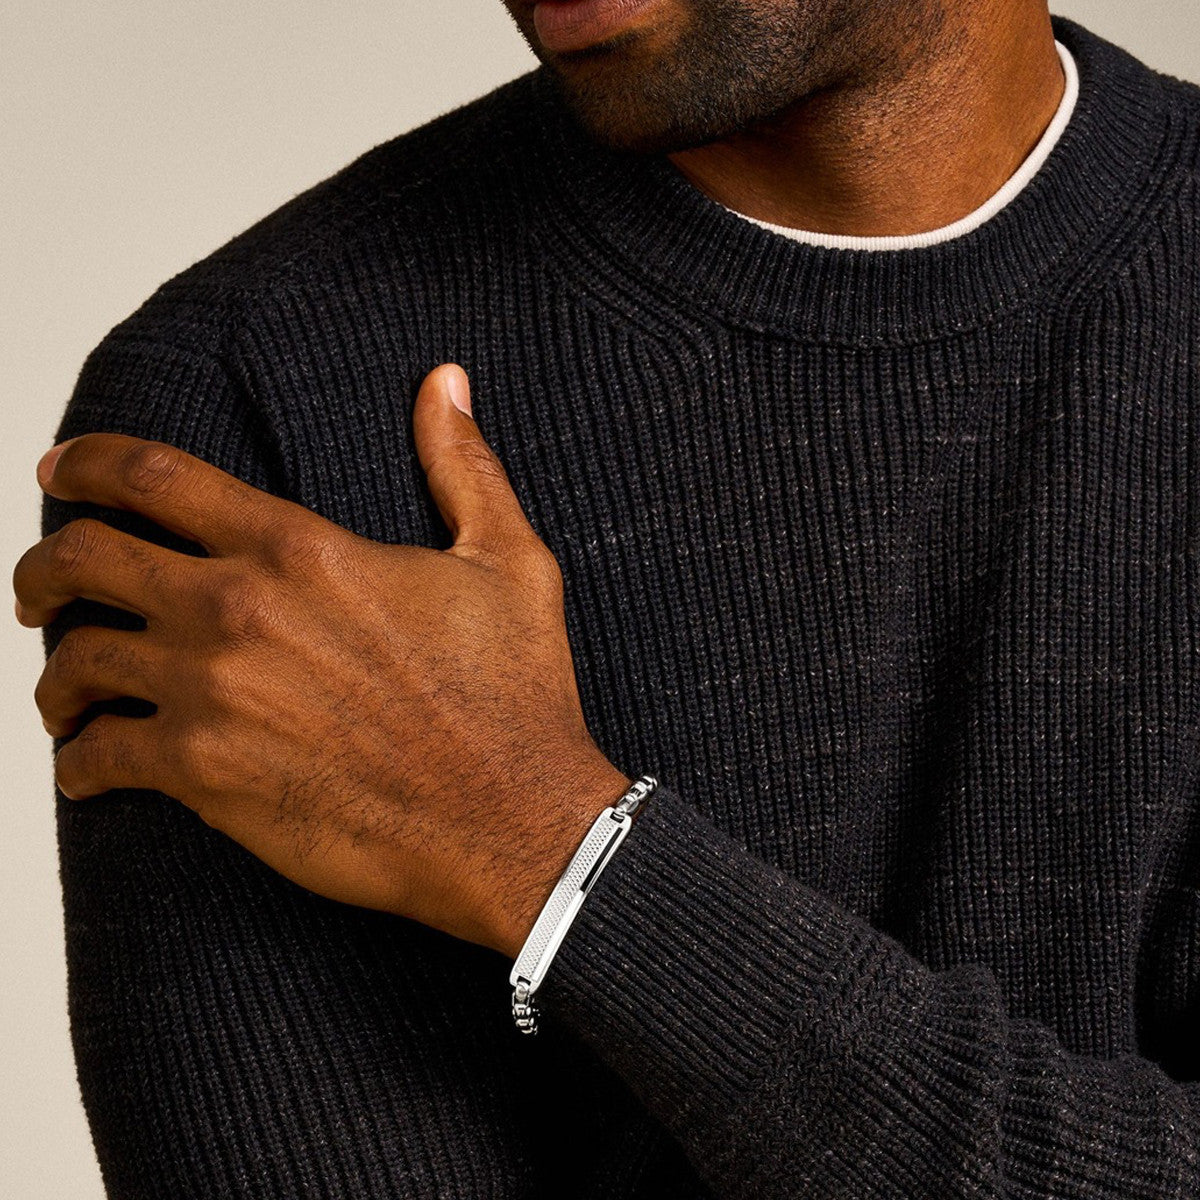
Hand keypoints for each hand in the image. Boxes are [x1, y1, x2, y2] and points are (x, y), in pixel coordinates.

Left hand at [13, 363, 633, 955]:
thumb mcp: (508, 561)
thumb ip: (462, 465)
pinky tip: (88, 767)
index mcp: (301, 549)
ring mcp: (214, 697)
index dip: (89, 461)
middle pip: (85, 559)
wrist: (513, 823)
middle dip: (45, 566)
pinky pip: (97, 759)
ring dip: (58, 671)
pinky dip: (78, 762)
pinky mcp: (208, 778)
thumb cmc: (516, 696)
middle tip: (43, 590)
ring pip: (77, 663)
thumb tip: (444, 383)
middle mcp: (239, 612)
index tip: (61, 465)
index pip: (155, 477)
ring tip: (67, 690)